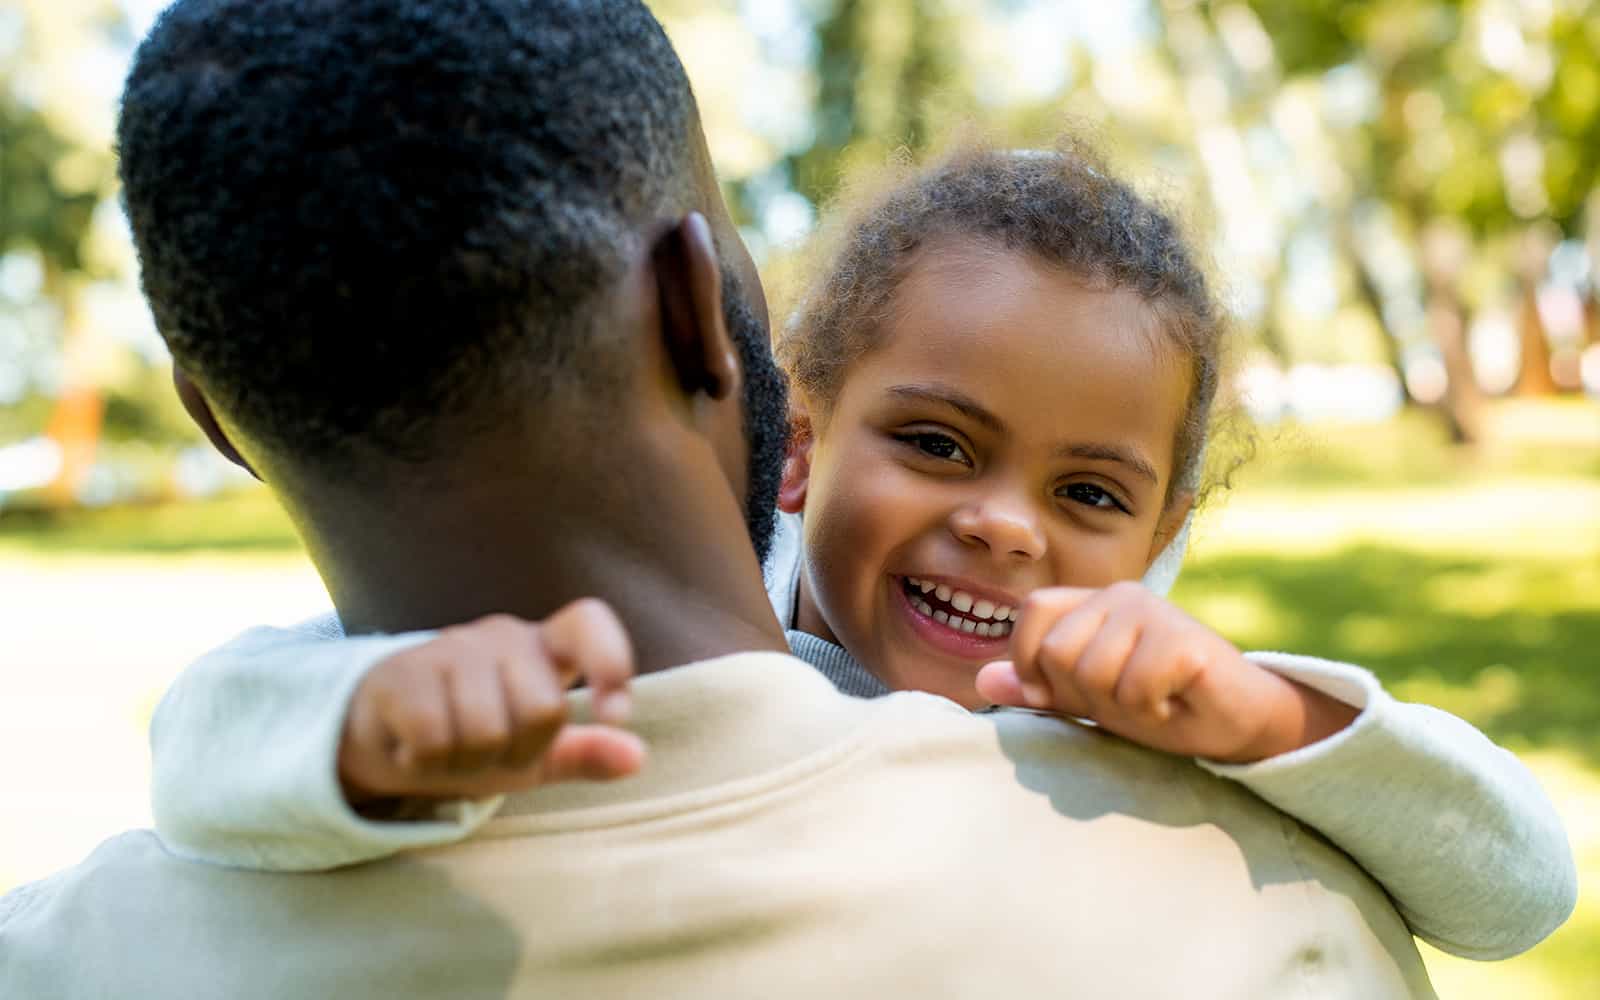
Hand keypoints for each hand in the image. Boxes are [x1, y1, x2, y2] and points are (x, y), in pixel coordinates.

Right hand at [339, 599, 644, 806]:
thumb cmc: (473, 739)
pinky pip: (434, 739)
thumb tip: (637, 757)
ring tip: (450, 748)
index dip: (611, 663)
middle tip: (489, 750)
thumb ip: (584, 753)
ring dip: (469, 762)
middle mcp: (502, 637)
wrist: (385, 739)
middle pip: (543, 708)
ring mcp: (450, 648)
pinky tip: (414, 747)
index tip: (615, 714)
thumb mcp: (535, 754)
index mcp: (544, 649)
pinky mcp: (400, 672)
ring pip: (487, 731)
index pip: (589, 624)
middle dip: (519, 750)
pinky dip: (428, 762)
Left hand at [975, 582, 1356, 763]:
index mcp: (1092, 603)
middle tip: (1127, 698)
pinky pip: (1133, 688)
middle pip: (1056, 651)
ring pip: (1091, 673)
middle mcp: (1120, 595)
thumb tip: (981, 681)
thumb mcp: (1089, 701)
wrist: (1237, 722)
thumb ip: (1040, 689)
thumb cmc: (1160, 707)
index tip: (1066, 694)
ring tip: (1153, 700)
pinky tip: (1175, 703)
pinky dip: (1151, 711)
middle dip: (1084, 694)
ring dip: (1120, 706)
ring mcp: (1154, 611)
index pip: (1032, 614)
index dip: (1033, 663)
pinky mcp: (1183, 639)